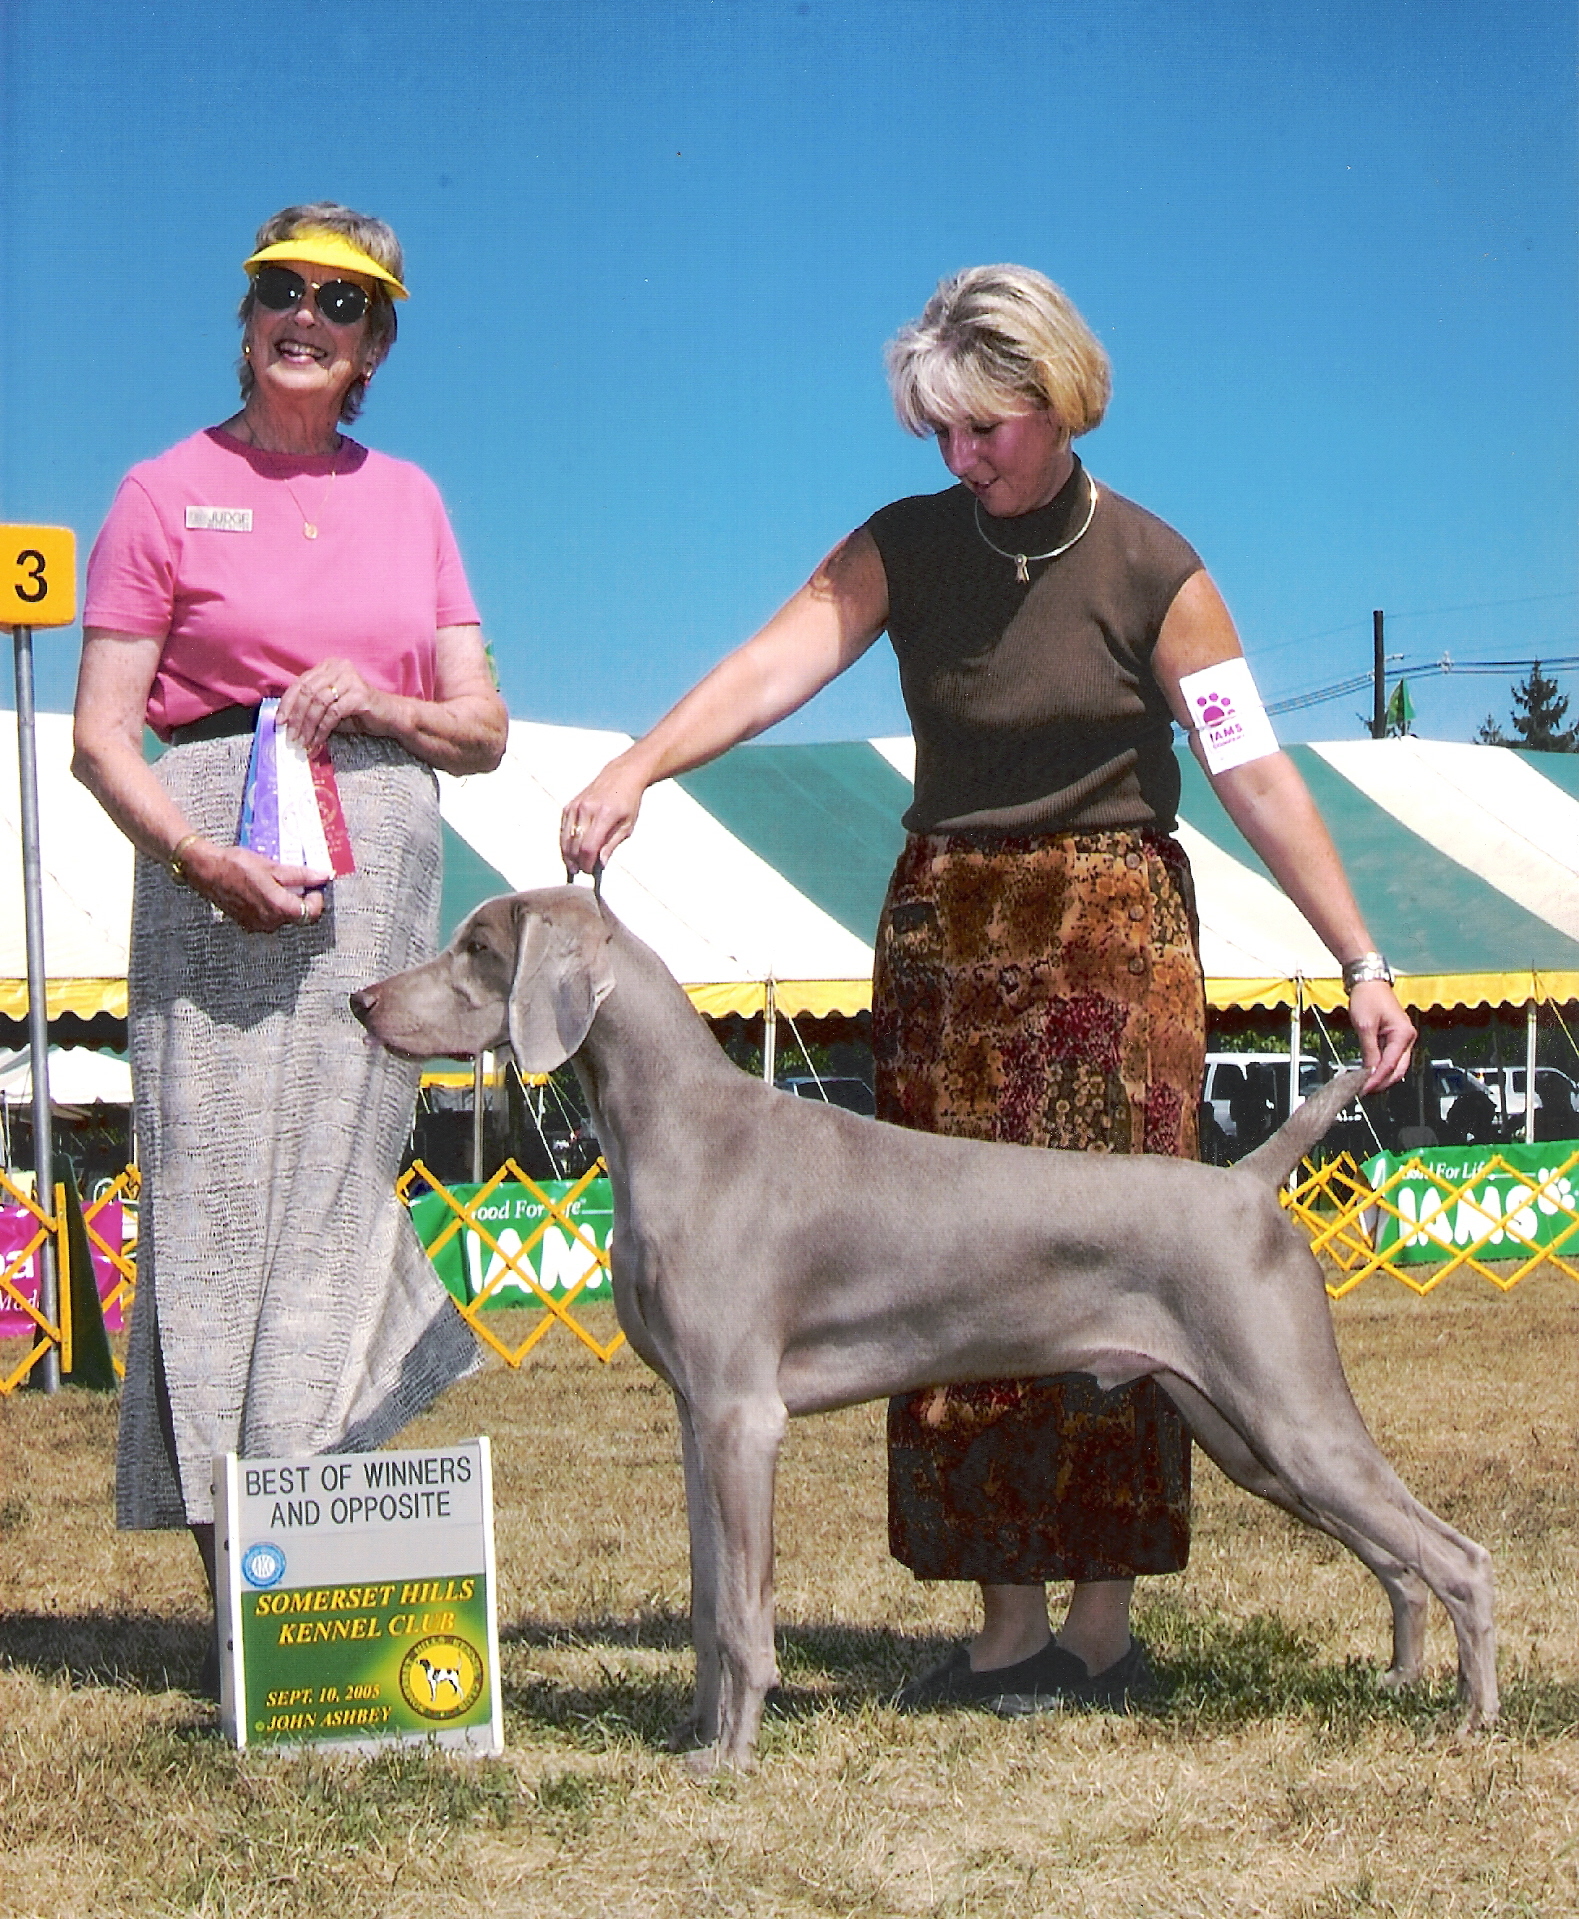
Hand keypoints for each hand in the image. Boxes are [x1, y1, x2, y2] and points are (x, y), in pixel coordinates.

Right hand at [183, 839, 331, 933]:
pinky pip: (269, 917)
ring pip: (283, 916)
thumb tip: (323, 876)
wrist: (206, 871)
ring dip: (286, 901)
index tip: (314, 885)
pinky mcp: (247, 923)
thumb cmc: (237, 866)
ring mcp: (257, 925)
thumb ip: (301, 875)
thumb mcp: (273, 867)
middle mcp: (269, 922)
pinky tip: (264, 889)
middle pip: (298, 915)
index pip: (312, 913)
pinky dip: (272, 905)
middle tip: (297, 880)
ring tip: (277, 882)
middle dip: (302, 898)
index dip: (317, 898)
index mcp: (278, 908)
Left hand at [277, 658, 381, 755]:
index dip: (287, 703)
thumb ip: (311, 707)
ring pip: (318, 703)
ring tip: (303, 742)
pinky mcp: (360, 695)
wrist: (390, 716)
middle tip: (291, 737)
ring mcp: (350, 679)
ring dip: (308, 726)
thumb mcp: (330, 706)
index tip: (280, 722)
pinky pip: (333, 714)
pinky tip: (318, 742)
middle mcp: (339, 668)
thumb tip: (287, 721)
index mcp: (329, 667)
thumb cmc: (358, 712)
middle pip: (307, 692)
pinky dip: (322, 730)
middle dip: (296, 718)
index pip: (301, 683)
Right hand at [560, 760, 647, 873]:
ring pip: (565, 838)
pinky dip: (565, 842)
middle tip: (582, 871)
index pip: (588, 847)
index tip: (590, 872)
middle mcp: (587, 810)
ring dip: (567, 855)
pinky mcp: (570, 805)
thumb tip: (600, 864)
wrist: (621, 776)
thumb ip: (611, 845)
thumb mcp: (627, 826)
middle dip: (577, 861)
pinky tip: (570, 852)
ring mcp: (576, 806)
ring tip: (573, 866)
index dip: (587, 863)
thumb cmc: (628, 802)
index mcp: (604, 815)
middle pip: (574, 845)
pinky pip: (563, 829)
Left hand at [1349, 979, 1415, 1093]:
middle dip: (1382, 1082)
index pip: (1390, 1065)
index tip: (1364, 1089)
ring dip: (1381, 1076)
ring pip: (1395, 1065)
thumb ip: (1369, 1051)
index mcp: (1403, 1034)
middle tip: (1364, 1091)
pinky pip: (1390, 1057)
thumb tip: (1369, 1072)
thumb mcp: (1364, 1025)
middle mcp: (1407, 1038)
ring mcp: (1402, 1038)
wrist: (1369, 982)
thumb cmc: (1368, 997)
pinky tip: (1368, 1072)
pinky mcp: (1395, 1038)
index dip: (1377, 1080)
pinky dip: (1380, 1066)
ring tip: (1364, 1084)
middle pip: (1398, 1069)